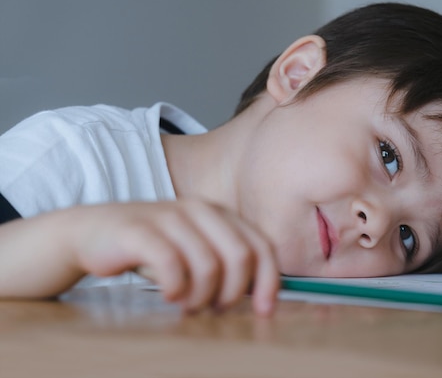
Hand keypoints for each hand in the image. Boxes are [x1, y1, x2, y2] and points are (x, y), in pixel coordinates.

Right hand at [69, 200, 279, 314]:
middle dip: (233, 293)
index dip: (269, 281)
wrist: (91, 232)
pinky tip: (169, 294)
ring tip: (188, 305)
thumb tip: (261, 295)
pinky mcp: (140, 230)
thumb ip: (224, 262)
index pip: (260, 246)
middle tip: (214, 309)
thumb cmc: (151, 247)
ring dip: (201, 297)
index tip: (265, 311)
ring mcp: (169, 216)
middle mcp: (199, 209)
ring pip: (208, 266)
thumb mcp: (194, 248)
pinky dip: (175, 289)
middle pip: (240, 257)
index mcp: (218, 213)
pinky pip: (172, 266)